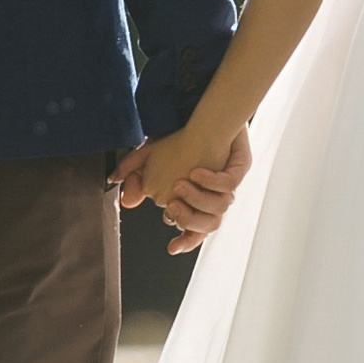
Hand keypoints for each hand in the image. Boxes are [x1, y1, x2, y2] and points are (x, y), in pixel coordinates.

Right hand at [119, 123, 250, 249]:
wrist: (206, 114)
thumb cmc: (179, 139)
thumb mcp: (150, 156)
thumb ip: (136, 176)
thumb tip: (126, 201)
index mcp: (193, 202)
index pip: (192, 231)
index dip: (185, 241)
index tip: (171, 248)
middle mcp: (213, 198)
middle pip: (207, 224)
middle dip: (188, 218)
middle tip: (173, 204)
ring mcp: (226, 185)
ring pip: (220, 207)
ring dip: (200, 199)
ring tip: (181, 183)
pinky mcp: (237, 168)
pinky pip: (229, 183)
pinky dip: (213, 180)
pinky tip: (196, 172)